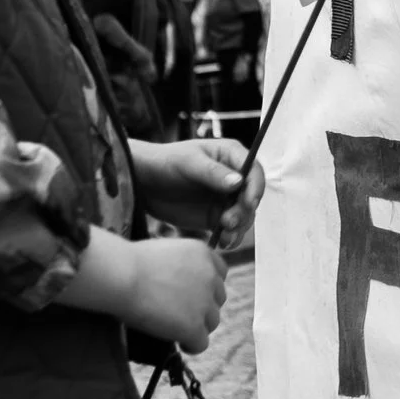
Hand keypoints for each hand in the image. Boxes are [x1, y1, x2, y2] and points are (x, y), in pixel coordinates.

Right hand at [115, 233, 228, 354]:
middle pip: (217, 299)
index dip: (207, 286)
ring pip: (212, 322)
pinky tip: (180, 344)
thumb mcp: (165, 251)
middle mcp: (210, 276)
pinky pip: (201, 343)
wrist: (121, 276)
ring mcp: (204, 303)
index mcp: (202, 253)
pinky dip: (191, 345)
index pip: (220, 272)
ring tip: (177, 330)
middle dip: (203, 307)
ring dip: (197, 326)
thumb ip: (180, 266)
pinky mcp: (194, 327)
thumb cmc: (130, 262)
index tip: (193, 294)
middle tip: (182, 314)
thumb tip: (178, 283)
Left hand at [133, 134, 249, 230]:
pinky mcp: (216, 217)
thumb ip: (213, 172)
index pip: (254, 171)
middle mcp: (233, 178)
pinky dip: (231, 237)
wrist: (144, 183)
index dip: (255, 188)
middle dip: (245, 211)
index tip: (248, 203)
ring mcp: (226, 199)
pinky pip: (231, 229)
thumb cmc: (165, 162)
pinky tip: (224, 242)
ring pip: (245, 216)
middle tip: (228, 221)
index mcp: (231, 156)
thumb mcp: (188, 163)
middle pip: (252, 197)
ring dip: (239, 227)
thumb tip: (239, 182)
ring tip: (225, 234)